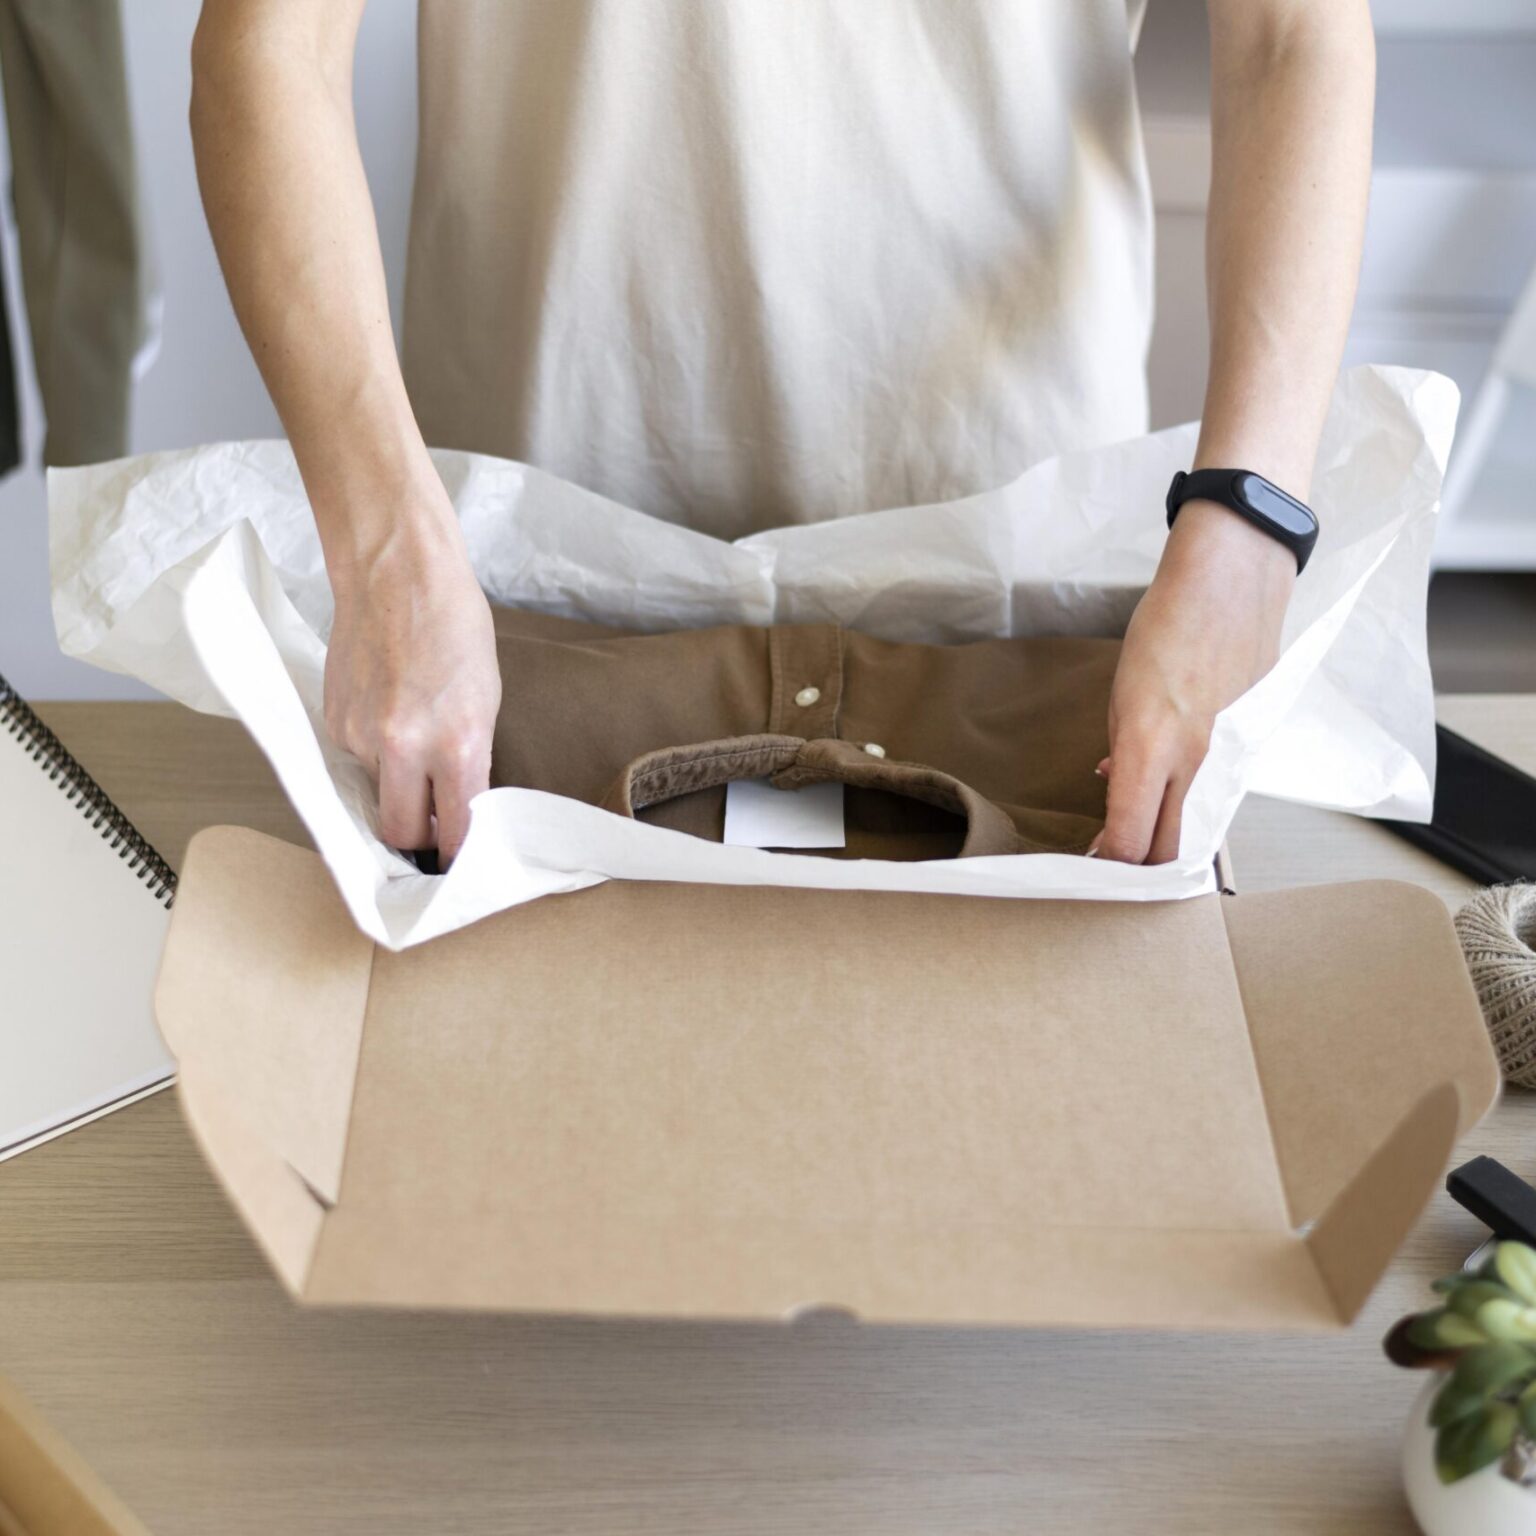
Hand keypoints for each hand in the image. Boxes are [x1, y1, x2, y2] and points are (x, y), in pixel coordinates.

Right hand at [323, 509, 500, 866]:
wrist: (397, 574)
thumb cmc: (454, 626)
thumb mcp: (485, 700)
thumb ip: (469, 759)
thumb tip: (456, 805)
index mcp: (456, 744)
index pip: (454, 831)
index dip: (456, 855)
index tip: (458, 862)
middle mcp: (403, 748)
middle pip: (398, 834)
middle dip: (415, 839)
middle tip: (430, 829)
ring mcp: (361, 736)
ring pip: (374, 796)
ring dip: (393, 790)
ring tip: (411, 751)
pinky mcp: (333, 723)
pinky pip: (353, 762)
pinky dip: (371, 756)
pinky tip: (387, 719)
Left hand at [1092, 499, 1296, 864]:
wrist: (1233, 581)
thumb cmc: (1166, 626)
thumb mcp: (1120, 692)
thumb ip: (1120, 749)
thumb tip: (1114, 786)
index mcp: (1150, 746)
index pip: (1130, 838)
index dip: (1108, 864)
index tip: (1093, 862)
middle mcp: (1195, 762)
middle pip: (1171, 851)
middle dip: (1140, 868)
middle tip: (1115, 863)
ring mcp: (1230, 758)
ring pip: (1201, 830)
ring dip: (1172, 841)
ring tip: (1143, 833)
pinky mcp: (1254, 747)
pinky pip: (1223, 796)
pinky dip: (1198, 806)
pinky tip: (1177, 792)